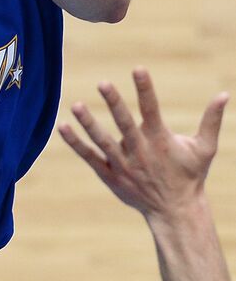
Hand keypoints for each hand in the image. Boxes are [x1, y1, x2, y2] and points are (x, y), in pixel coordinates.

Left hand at [59, 69, 228, 223]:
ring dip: (89, 123)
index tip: (138, 68)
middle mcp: (140, 151)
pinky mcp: (110, 175)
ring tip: (75, 105)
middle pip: (125, 123)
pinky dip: (76, 143)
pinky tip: (62, 127)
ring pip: (103, 141)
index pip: (152, 109)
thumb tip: (225, 94)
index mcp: (160, 140)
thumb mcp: (204, 149)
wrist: (175, 211)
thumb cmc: (190, 176)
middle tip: (102, 83)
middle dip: (114, 103)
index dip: (145, 89)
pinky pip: (89, 157)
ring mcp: (123, 164)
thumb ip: (211, 120)